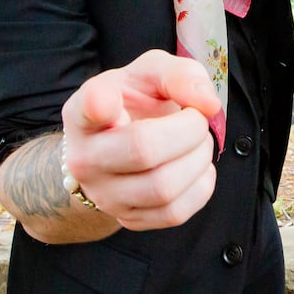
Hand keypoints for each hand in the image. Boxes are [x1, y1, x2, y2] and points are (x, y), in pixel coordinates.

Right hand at [59, 49, 222, 231]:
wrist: (119, 148)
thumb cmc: (135, 105)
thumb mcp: (151, 75)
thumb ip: (180, 75)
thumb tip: (208, 104)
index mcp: (85, 112)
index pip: (86, 108)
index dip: (97, 104)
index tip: (106, 101)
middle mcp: (85, 158)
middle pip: (143, 149)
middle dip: (190, 130)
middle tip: (196, 119)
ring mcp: (104, 194)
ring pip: (163, 187)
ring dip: (199, 159)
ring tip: (198, 142)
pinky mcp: (128, 218)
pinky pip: (175, 213)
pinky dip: (200, 186)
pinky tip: (194, 167)